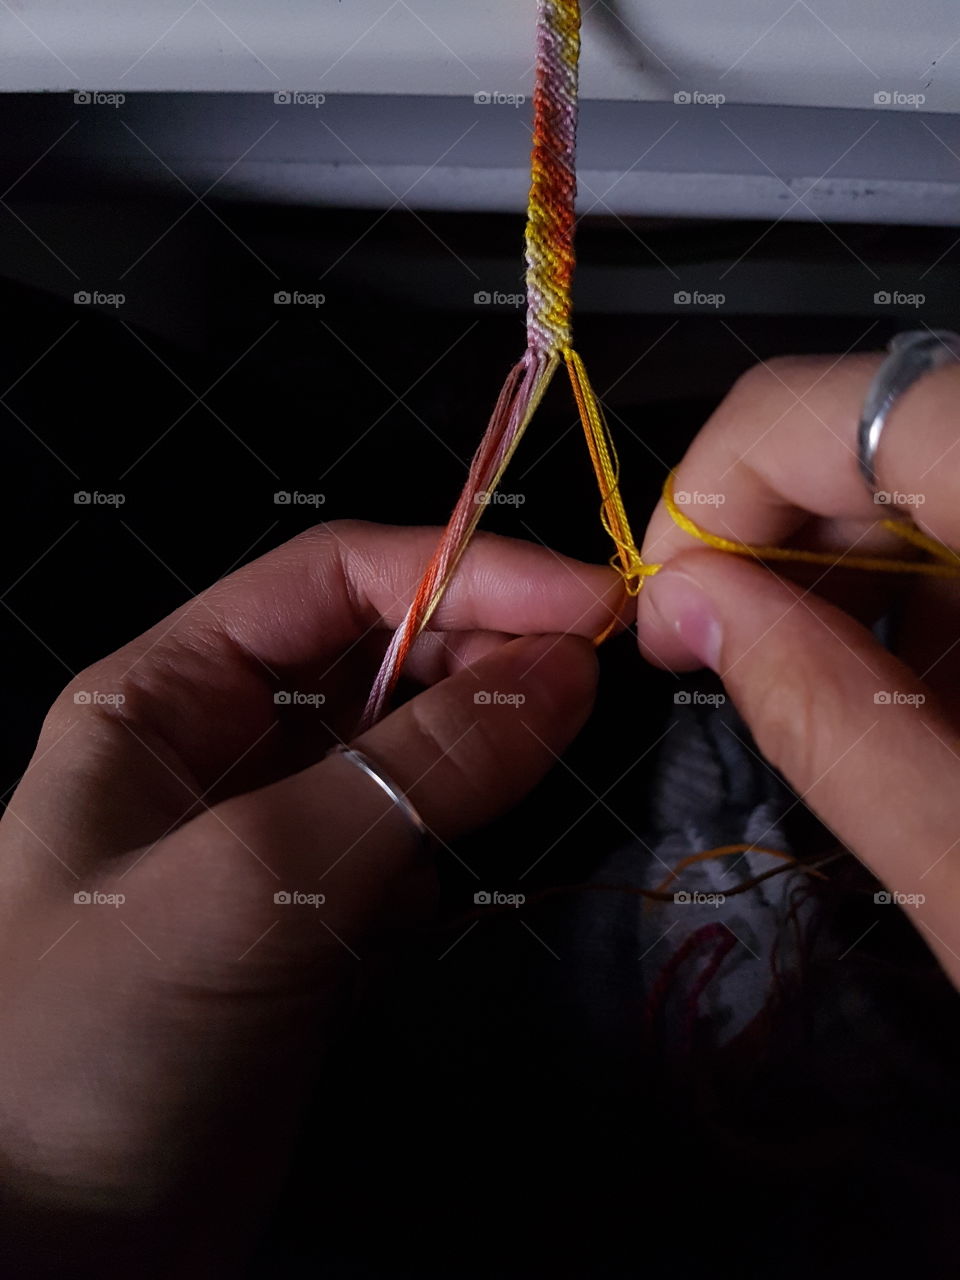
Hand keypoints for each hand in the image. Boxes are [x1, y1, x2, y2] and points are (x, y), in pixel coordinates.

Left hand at [0, 520, 624, 1274]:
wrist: (51, 1254)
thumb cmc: (97, 1040)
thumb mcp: (251, 882)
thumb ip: (414, 772)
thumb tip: (563, 672)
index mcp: (167, 693)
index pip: (333, 578)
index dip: (462, 570)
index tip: (585, 598)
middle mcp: (218, 745)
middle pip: (378, 654)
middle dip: (482, 652)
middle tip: (597, 671)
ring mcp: (269, 835)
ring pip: (403, 749)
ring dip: (476, 746)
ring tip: (552, 751)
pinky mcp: (312, 920)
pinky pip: (407, 842)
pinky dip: (447, 844)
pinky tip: (441, 890)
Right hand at [637, 353, 959, 989]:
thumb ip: (817, 713)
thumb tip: (688, 602)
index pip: (833, 408)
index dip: (713, 491)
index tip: (668, 606)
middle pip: (881, 426)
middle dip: (770, 537)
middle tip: (716, 653)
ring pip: (928, 466)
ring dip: (849, 572)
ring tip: (830, 698)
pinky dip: (924, 588)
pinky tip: (919, 691)